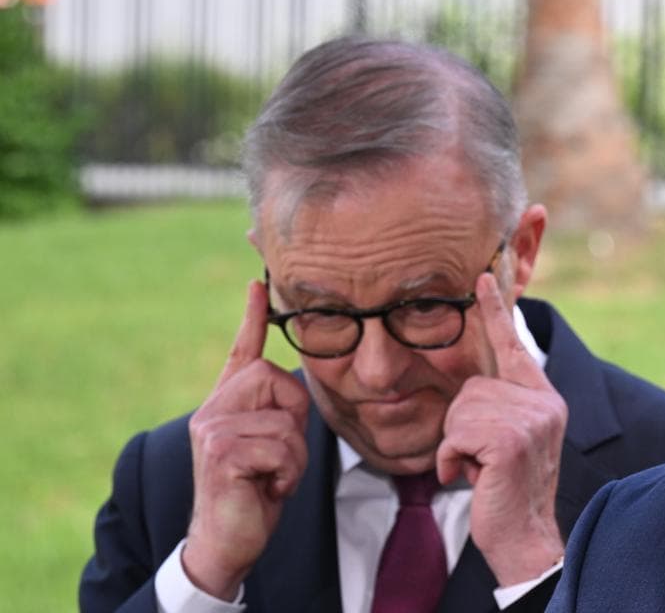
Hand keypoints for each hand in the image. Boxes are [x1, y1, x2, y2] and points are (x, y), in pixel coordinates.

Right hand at [182, 280, 310, 599]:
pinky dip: (286, 473)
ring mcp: (211, 427)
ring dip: (292, 457)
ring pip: (284, 421)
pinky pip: (281, 447)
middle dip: (293, 420)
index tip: (258, 282)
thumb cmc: (256, 491)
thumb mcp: (272, 445)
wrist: (227, 540)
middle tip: (276, 456)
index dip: (251, 317)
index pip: (241, 351)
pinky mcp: (220, 450)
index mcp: (227, 402)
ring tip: (270, 477)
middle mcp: (212, 408)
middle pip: (277, 380)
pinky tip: (265, 488)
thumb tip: (291, 380)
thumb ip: (277, 412)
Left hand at [436, 273, 568, 585]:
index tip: (481, 276)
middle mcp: (543, 402)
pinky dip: (451, 461)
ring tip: (480, 469)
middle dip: (461, 427)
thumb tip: (471, 385)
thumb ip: (498, 406)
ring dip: (456, 446)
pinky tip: (474, 478)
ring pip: (459, 410)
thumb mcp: (509, 439)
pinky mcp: (510, 440)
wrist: (525, 539)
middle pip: (470, 388)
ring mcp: (530, 420)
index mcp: (543, 397)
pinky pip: (455, 434)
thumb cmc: (506, 491)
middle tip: (483, 460)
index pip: (513, 346)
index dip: (495, 311)